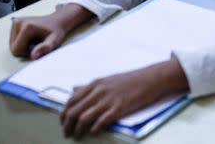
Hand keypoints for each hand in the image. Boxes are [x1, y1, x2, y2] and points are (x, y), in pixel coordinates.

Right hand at [9, 4, 90, 59]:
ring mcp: (16, 21)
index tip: (37, 47)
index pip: (16, 50)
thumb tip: (33, 55)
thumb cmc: (56, 31)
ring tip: (34, 39)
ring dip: (23, 45)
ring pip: (12, 44)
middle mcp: (19, 22)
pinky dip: (21, 41)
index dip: (26, 53)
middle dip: (24, 49)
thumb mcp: (54, 41)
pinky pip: (13, 39)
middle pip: (13, 47)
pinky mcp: (15, 22)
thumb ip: (44, 48)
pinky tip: (31, 36)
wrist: (57, 20)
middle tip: (37, 43)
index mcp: (27, 27)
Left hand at [60, 59, 186, 138]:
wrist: (151, 78)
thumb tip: (74, 90)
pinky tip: (94, 133)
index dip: (64, 114)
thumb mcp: (107, 80)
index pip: (71, 100)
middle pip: (74, 111)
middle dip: (67, 125)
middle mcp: (99, 91)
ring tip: (77, 136)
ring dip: (78, 130)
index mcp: (95, 84)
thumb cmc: (131, 80)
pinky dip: (94, 129)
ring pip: (84, 118)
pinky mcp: (119, 108)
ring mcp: (109, 99)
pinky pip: (101, 121)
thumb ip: (89, 87)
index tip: (63, 122)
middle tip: (67, 133)